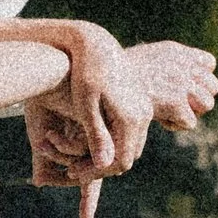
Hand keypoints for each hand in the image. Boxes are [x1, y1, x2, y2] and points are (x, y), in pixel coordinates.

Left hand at [57, 21, 153, 183]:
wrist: (96, 44)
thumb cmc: (85, 72)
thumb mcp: (85, 104)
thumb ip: (96, 135)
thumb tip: (104, 164)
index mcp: (132, 118)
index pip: (120, 161)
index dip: (97, 172)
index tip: (72, 173)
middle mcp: (144, 115)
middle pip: (127, 157)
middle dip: (102, 167)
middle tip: (74, 169)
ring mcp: (144, 109)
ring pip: (130, 146)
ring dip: (108, 155)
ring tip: (79, 158)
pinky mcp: (140, 104)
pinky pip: (130, 134)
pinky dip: (113, 142)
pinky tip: (91, 140)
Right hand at [122, 37, 217, 129]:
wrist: (100, 74)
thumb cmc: (117, 72)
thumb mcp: (146, 59)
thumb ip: (168, 66)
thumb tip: (179, 81)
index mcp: (176, 51)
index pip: (208, 63)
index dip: (200, 78)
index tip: (184, 87)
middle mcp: (183, 65)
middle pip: (213, 86)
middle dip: (199, 97)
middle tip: (177, 103)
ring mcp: (180, 82)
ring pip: (207, 103)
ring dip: (191, 110)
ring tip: (169, 111)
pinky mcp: (175, 102)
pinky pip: (190, 121)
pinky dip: (175, 124)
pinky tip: (158, 118)